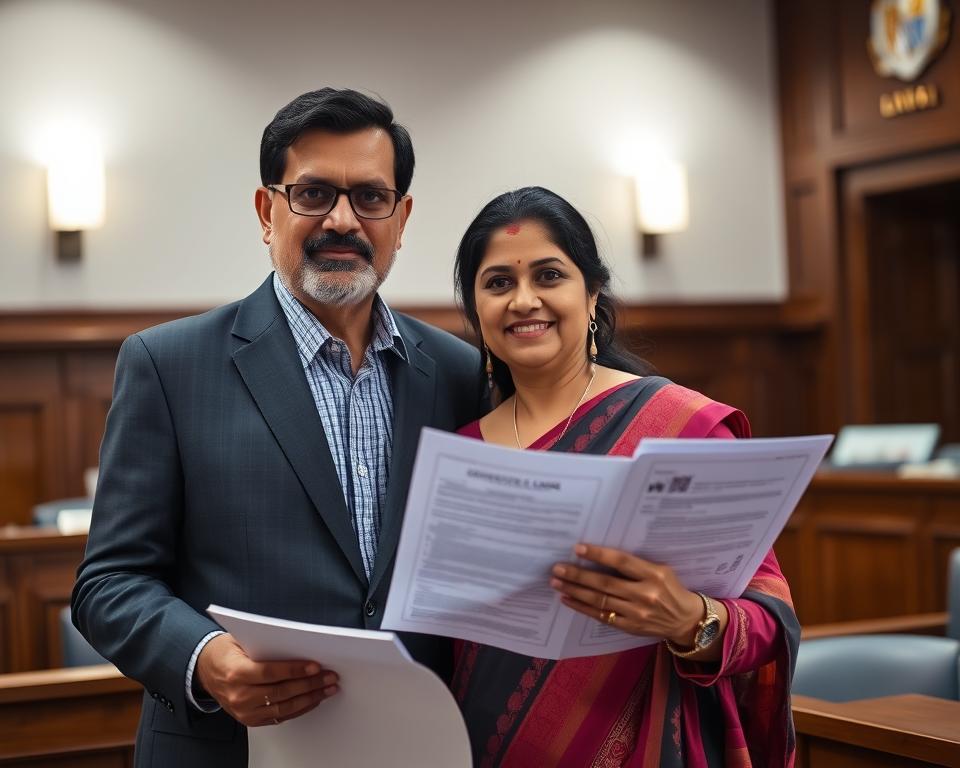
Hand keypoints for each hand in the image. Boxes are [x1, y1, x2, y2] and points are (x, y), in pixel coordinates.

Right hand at [196, 633, 338, 726]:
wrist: (205, 670)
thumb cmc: (225, 652)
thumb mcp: (240, 641)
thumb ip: (266, 645)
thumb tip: (299, 645)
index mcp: (236, 673)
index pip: (271, 673)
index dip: (295, 670)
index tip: (316, 666)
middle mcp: (239, 695)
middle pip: (281, 692)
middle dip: (309, 684)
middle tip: (329, 677)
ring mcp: (244, 711)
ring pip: (283, 708)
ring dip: (309, 698)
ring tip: (327, 689)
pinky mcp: (250, 719)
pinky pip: (279, 716)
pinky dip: (299, 709)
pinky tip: (313, 699)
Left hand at [550, 543, 709, 645]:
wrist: (685, 620)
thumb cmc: (670, 588)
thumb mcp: (661, 570)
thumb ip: (636, 565)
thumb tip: (600, 554)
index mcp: (654, 575)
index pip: (622, 562)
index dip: (599, 555)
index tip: (577, 549)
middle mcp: (645, 594)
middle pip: (605, 583)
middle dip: (578, 575)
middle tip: (557, 568)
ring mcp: (637, 613)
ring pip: (600, 600)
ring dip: (575, 591)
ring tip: (556, 582)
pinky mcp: (630, 627)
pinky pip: (601, 616)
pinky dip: (582, 607)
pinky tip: (568, 599)